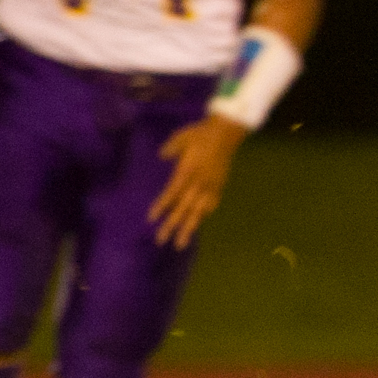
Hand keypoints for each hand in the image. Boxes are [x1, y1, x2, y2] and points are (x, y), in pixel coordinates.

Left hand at [149, 114, 247, 248]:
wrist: (226, 133)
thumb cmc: (200, 133)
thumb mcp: (181, 137)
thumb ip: (171, 148)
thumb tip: (161, 156)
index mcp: (187, 170)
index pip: (171, 193)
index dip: (161, 206)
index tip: (151, 219)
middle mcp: (198, 183)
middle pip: (182, 208)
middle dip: (171, 225)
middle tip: (160, 240)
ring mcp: (210, 187)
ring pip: (197, 212)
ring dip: (188, 228)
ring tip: (180, 243)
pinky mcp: (219, 186)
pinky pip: (210, 205)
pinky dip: (203, 215)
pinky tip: (197, 222)